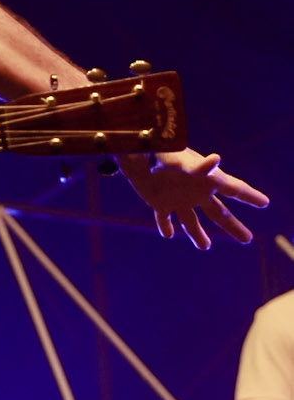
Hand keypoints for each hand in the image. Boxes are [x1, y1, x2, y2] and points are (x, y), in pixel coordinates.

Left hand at [121, 148, 267, 249]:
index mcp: (206, 180)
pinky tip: (168, 234)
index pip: (234, 189)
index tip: (265, 202)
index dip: (250, 196)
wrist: (135, 154)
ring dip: (198, 235)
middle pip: (218, 213)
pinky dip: (165, 226)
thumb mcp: (180, 159)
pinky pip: (163, 219)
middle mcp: (195, 191)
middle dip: (233, 226)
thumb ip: (198, 165)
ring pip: (191, 222)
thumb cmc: (160, 153)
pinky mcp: (159, 203)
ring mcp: (178, 198)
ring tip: (205, 246)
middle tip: (248, 239)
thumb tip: (216, 160)